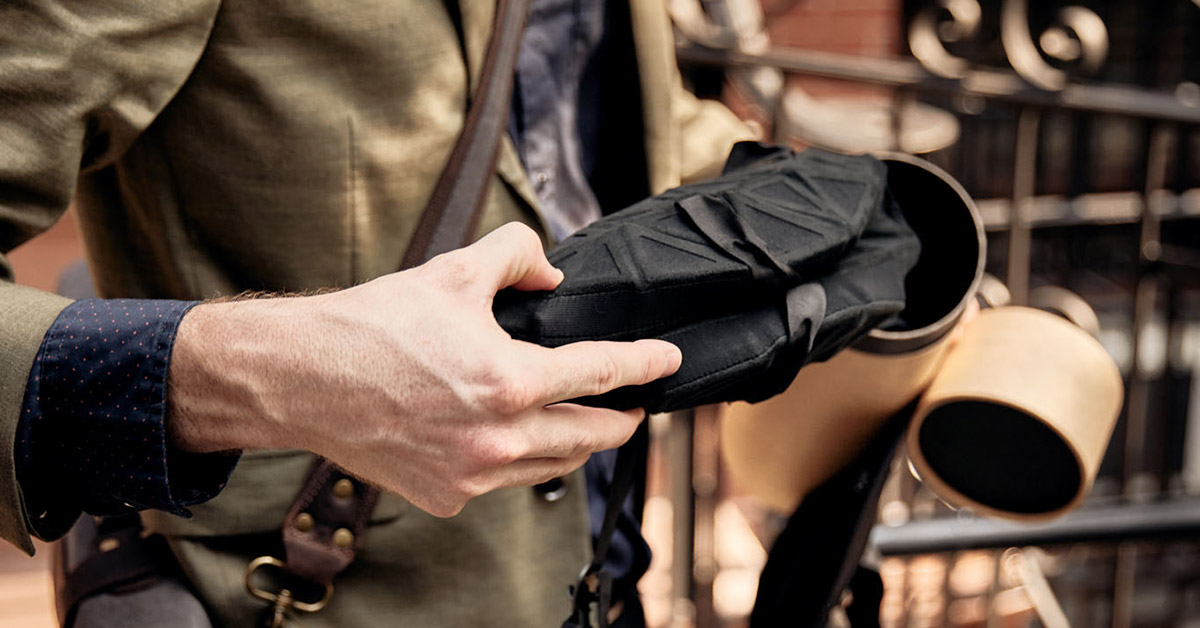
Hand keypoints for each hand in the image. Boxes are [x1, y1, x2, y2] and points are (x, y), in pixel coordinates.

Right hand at [169, 223, 681, 515]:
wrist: (301, 378)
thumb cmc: (372, 325)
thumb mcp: (454, 271)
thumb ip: (517, 256)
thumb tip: (551, 276)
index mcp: (509, 380)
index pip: (602, 372)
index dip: (644, 364)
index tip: (667, 362)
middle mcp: (498, 438)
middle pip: (590, 435)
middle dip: (621, 420)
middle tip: (634, 408)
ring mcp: (472, 475)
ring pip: (552, 466)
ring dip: (576, 445)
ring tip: (585, 426)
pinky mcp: (446, 496)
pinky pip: (503, 482)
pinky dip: (519, 461)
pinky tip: (514, 441)